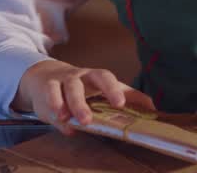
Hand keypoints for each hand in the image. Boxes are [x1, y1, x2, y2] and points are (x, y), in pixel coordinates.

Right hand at [14, 59, 155, 134]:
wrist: (43, 77)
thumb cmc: (79, 87)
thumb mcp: (99, 91)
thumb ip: (124, 98)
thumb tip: (153, 107)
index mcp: (96, 77)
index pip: (108, 78)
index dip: (115, 90)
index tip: (121, 104)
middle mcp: (82, 76)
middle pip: (94, 78)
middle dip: (104, 93)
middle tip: (101, 114)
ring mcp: (64, 80)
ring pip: (72, 87)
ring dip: (76, 104)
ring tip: (78, 120)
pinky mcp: (48, 87)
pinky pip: (51, 93)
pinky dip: (56, 106)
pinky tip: (60, 118)